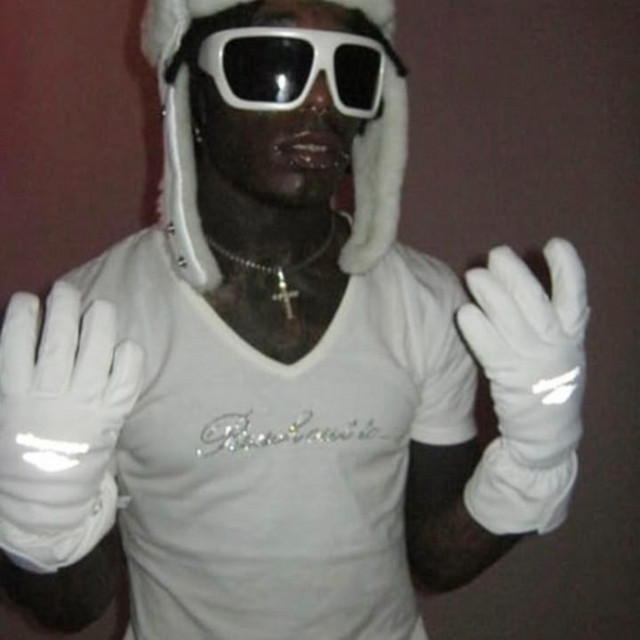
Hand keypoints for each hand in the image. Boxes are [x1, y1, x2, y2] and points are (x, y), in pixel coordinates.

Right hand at [0, 282, 143, 570]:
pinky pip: (126, 379)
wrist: (45, 498)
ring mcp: (86, 404)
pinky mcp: (112, 415)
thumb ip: (9, 376)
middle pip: (60, 341)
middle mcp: (51, 396)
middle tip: (65, 290)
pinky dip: (129, 358)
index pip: (15, 343)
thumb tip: (17, 336)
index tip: (27, 300)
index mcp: (14, 395)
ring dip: (98, 322)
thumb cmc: (16, 451)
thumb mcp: (0, 414)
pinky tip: (125, 345)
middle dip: (63, 307)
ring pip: (96, 352)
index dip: (22, 315)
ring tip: (97, 306)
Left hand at [457, 238, 588, 466]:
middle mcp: (556, 346)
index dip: (567, 269)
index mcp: (573, 336)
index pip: (575, 297)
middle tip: (497, 253)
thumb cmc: (550, 383)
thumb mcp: (562, 351)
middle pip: (535, 302)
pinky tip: (465, 311)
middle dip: (514, 274)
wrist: (548, 435)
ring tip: (474, 274)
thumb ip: (550, 322)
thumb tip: (519, 283)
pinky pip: (489, 349)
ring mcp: (532, 363)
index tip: (555, 243)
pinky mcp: (508, 379)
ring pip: (510, 321)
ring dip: (490, 295)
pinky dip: (477, 329)